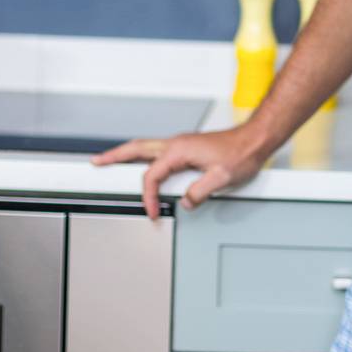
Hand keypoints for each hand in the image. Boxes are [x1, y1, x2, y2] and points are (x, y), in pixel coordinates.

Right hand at [92, 126, 267, 221]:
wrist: (255, 139)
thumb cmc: (242, 154)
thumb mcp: (222, 177)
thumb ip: (199, 192)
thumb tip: (184, 202)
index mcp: (180, 150)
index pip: (152, 176)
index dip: (149, 197)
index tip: (153, 212)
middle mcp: (177, 144)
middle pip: (137, 148)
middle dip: (114, 156)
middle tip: (96, 163)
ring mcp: (181, 144)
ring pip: (146, 147)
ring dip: (127, 154)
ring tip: (111, 161)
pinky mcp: (187, 148)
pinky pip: (158, 152)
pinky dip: (144, 156)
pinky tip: (144, 165)